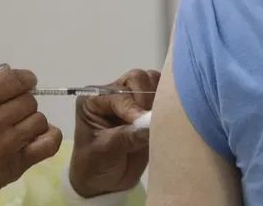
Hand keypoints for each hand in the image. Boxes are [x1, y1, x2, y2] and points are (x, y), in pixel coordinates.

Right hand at [0, 66, 62, 205]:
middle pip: (28, 100)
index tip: (25, 83)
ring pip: (39, 119)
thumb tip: (7, 70)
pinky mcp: (18, 164)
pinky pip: (49, 143)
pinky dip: (48, 136)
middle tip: (10, 112)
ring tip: (17, 128)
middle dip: (22, 102)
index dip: (25, 79)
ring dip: (31, 121)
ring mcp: (8, 143)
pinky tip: (36, 137)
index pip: (14, 79)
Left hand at [70, 69, 160, 197]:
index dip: (133, 106)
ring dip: (158, 96)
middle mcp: (113, 94)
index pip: (119, 94)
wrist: (104, 183)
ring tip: (158, 118)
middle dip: (146, 98)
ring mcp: (132, 99)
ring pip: (151, 81)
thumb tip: (150, 125)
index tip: (143, 122)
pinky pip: (162, 93)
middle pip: (136, 79)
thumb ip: (126, 137)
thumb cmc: (95, 166)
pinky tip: (166, 116)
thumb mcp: (105, 151)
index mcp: (95, 100)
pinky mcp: (148, 108)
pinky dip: (167, 100)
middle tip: (151, 120)